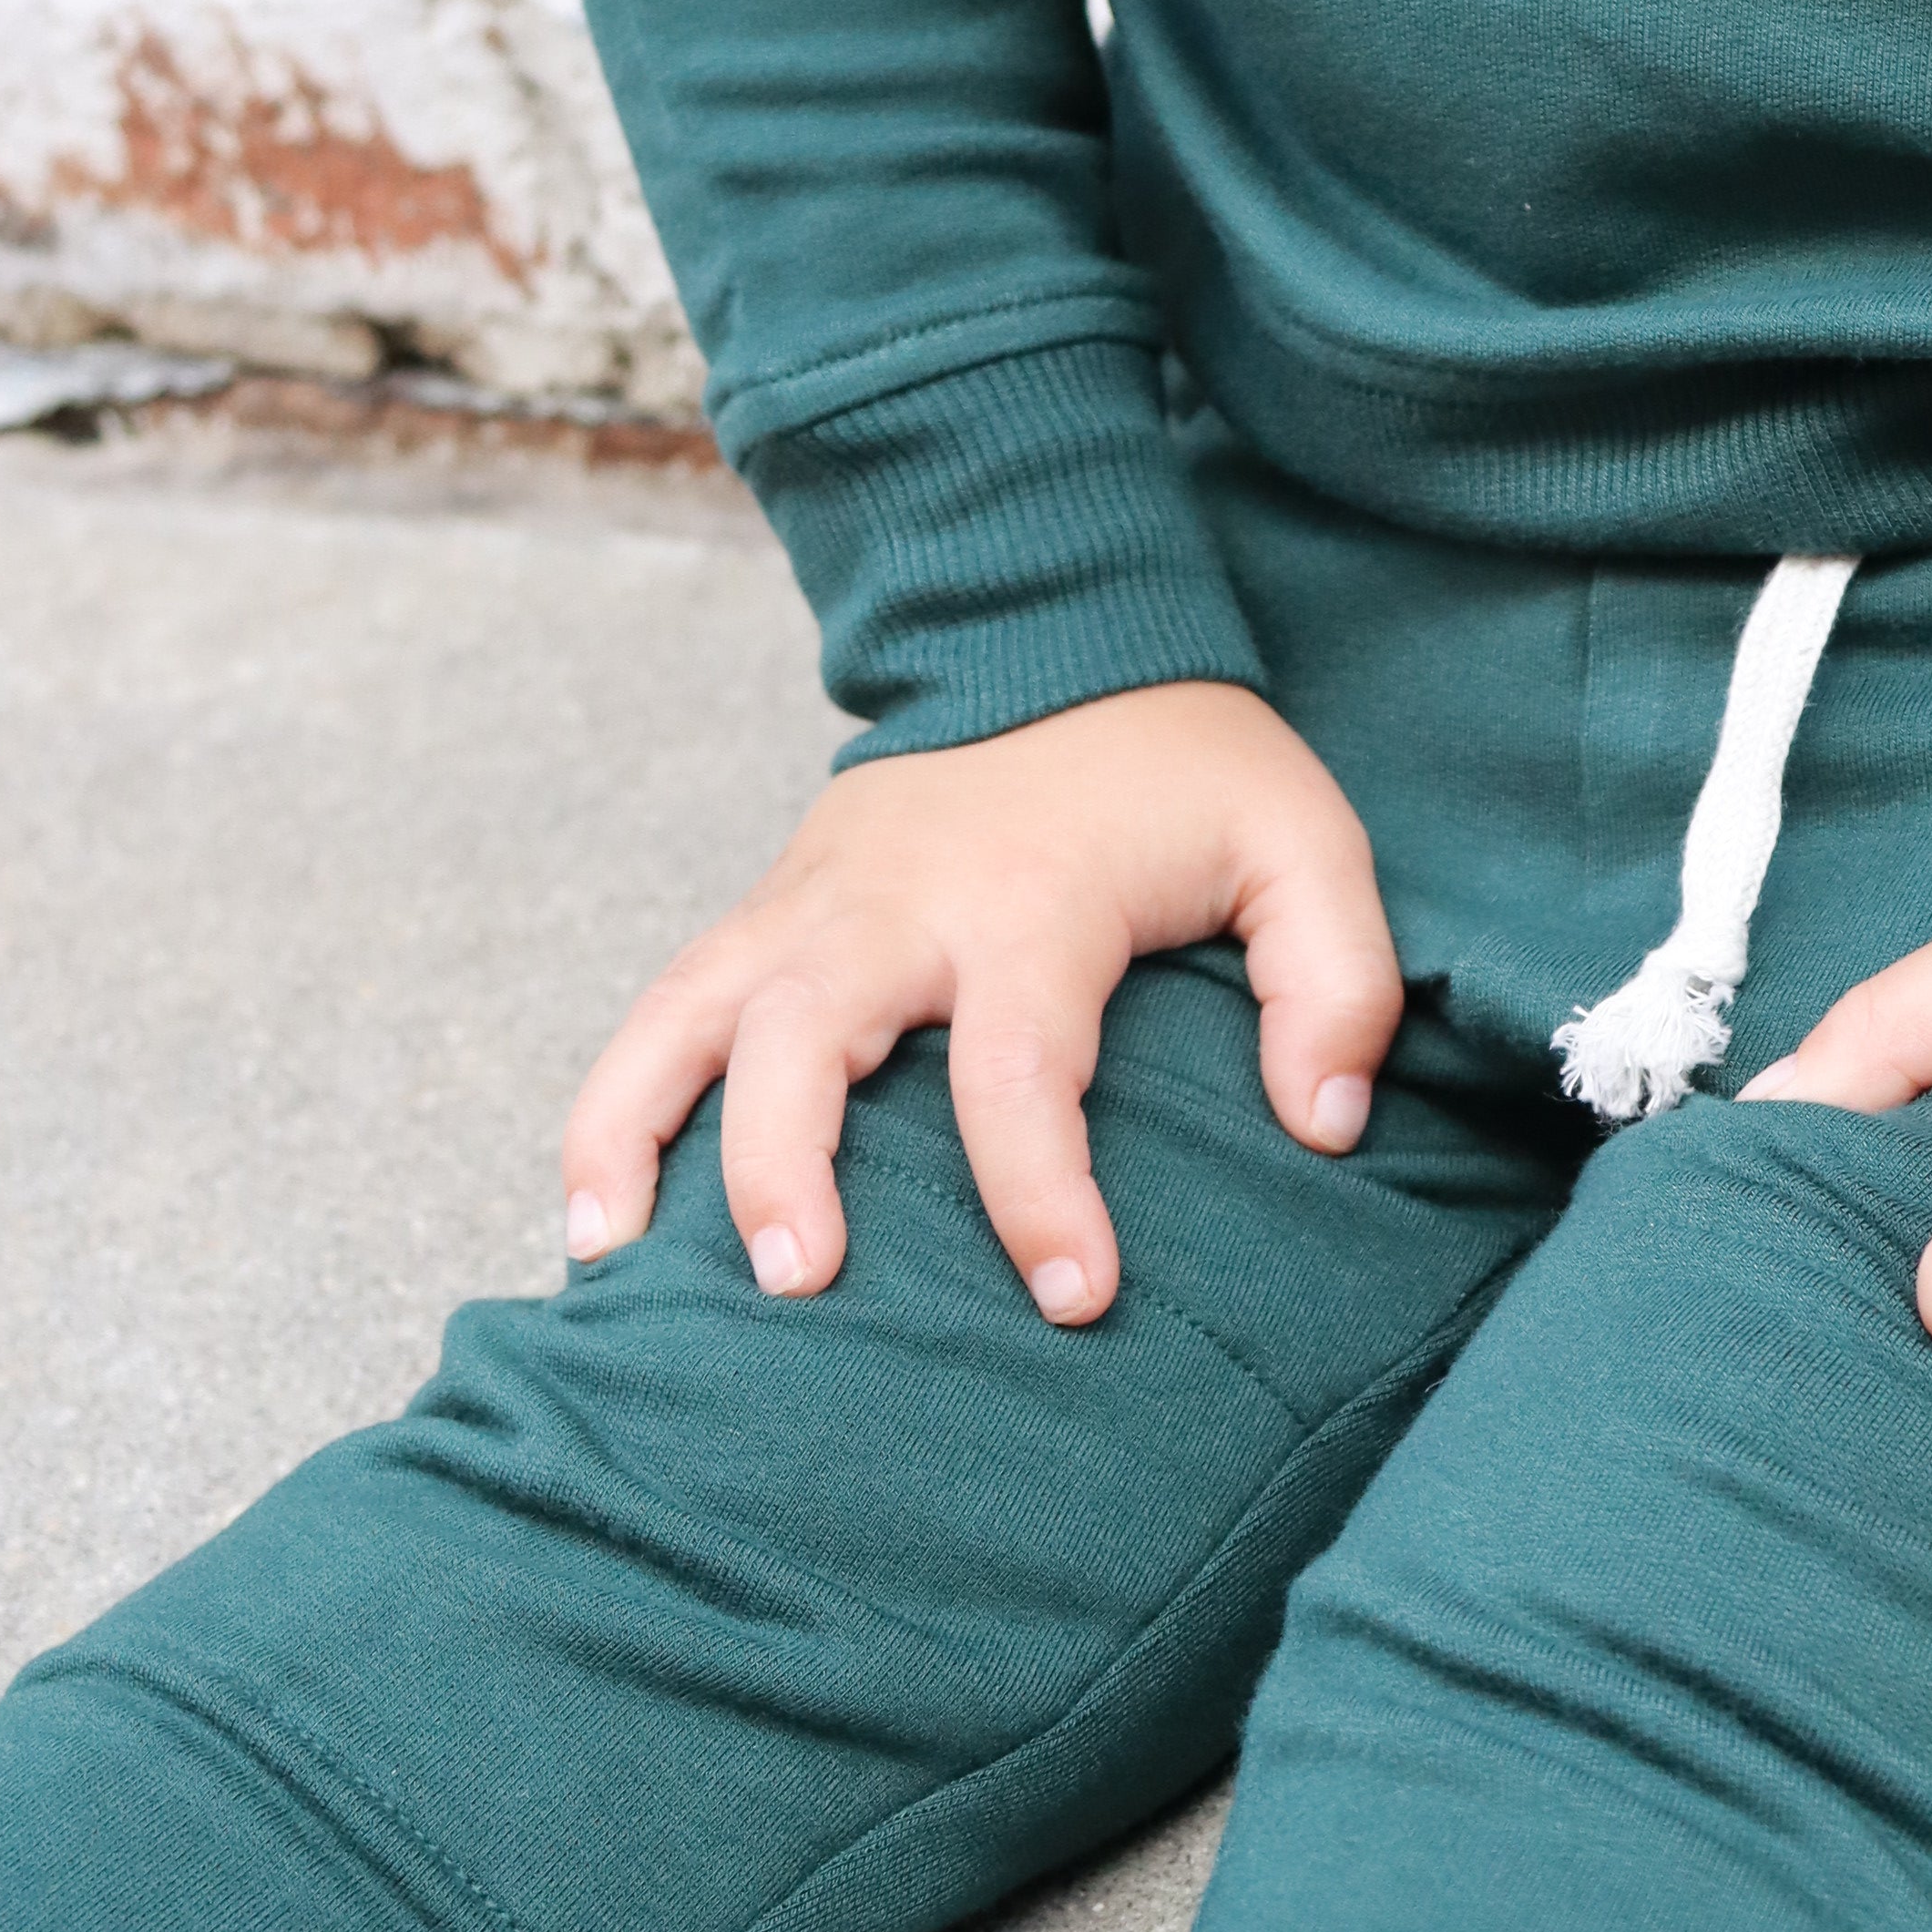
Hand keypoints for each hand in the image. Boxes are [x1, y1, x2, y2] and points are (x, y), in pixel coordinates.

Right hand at [559, 682, 1401, 1319]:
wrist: (1054, 633)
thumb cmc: (1185, 772)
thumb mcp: (1306, 844)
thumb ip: (1339, 982)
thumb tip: (1326, 1124)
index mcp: (1031, 901)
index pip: (1020, 1066)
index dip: (1041, 1191)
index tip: (1076, 1298)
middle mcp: (895, 905)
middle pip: (806, 1035)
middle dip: (787, 1162)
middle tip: (799, 1284)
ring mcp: (811, 906)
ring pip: (687, 1018)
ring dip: (640, 1137)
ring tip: (616, 1266)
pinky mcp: (766, 914)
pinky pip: (663, 1011)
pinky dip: (613, 1108)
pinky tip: (592, 1217)